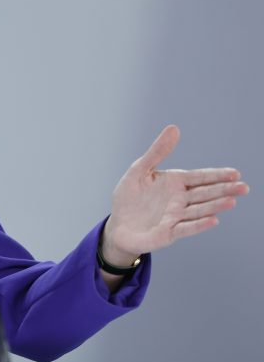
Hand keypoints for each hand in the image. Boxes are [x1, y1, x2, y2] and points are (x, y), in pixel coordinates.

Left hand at [102, 125, 248, 264]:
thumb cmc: (129, 197)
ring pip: (199, 210)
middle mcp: (180, 200)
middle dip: (224, 190)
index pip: (200, 177)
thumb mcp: (139, 170)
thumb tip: (174, 128)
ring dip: (215, 206)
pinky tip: (213, 220)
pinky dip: (199, 225)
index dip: (217, 175)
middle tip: (243, 187)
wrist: (117, 225)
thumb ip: (157, 151)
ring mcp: (176, 217)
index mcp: (176, 183)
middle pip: (205, 194)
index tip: (235, 173)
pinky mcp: (168, 233)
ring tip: (231, 201)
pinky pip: (186, 228)